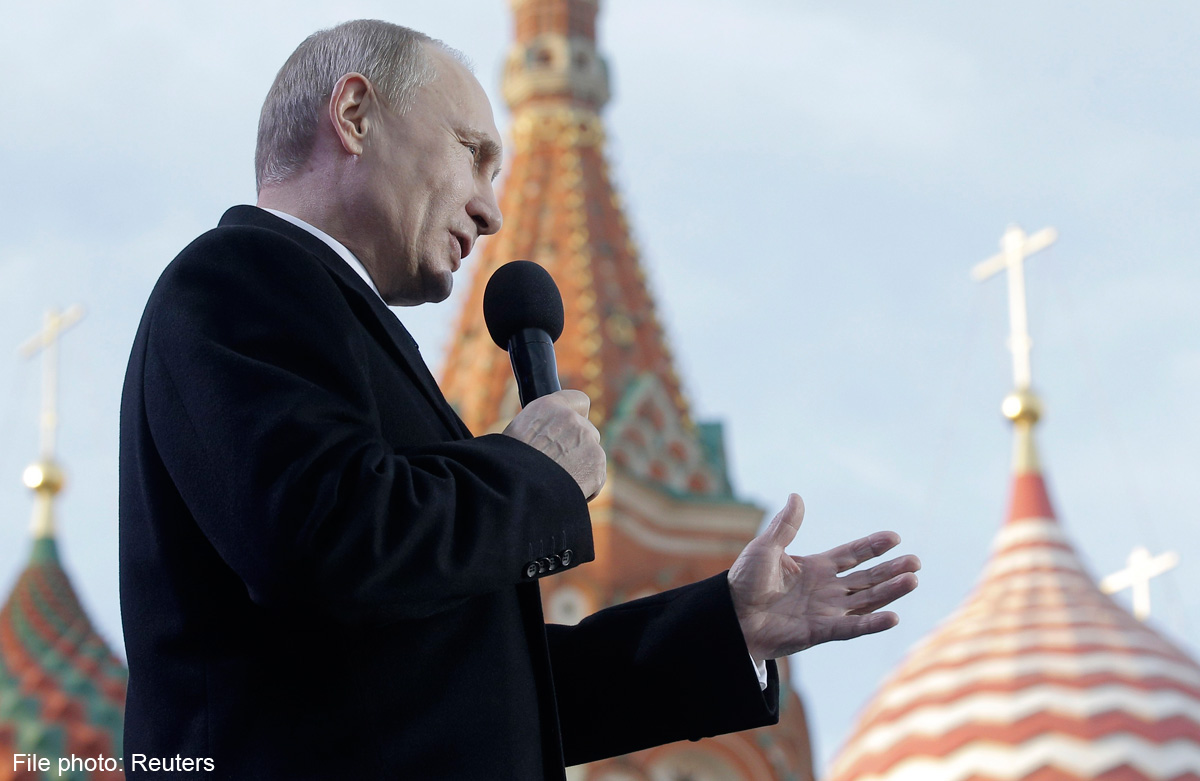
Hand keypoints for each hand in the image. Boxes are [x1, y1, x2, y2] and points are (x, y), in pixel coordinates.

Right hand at [502, 390, 605, 500]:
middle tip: (560, 465)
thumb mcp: (517, 436)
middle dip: (578, 447)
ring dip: (581, 468)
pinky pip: (596, 477)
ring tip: (557, 483)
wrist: (516, 489)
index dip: (578, 415)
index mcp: (548, 407)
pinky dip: (586, 487)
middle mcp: (571, 419)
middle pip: (587, 431)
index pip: (578, 400)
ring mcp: (588, 441)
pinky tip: (564, 492)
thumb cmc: (507, 467)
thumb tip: (546, 437)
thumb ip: (540, 429)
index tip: (573, 429)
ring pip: (592, 455)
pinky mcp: (597, 464)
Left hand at [728, 494, 919, 660]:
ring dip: (890, 592)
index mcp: (816, 567)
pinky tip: (893, 617)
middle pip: (867, 578)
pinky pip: (851, 627)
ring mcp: (826, 611)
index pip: (853, 555)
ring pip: (866, 600)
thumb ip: (786, 526)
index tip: (894, 537)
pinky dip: (872, 624)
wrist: (731, 615)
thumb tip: (796, 496)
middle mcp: (827, 589)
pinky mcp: (821, 631)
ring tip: (913, 580)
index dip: (873, 546)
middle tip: (916, 562)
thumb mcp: (766, 548)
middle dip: (891, 570)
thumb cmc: (744, 582)